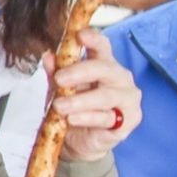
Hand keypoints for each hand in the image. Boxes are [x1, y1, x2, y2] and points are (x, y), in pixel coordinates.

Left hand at [50, 29, 141, 161]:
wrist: (77, 142)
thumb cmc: (72, 109)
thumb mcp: (59, 90)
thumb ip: (55, 73)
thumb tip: (48, 56)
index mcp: (104, 65)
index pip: (102, 47)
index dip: (93, 39)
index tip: (79, 35)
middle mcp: (119, 78)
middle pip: (104, 68)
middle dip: (80, 72)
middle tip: (59, 79)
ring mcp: (127, 99)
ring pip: (106, 96)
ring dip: (80, 100)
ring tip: (60, 106)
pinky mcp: (128, 120)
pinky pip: (107, 117)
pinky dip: (88, 118)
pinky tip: (73, 119)